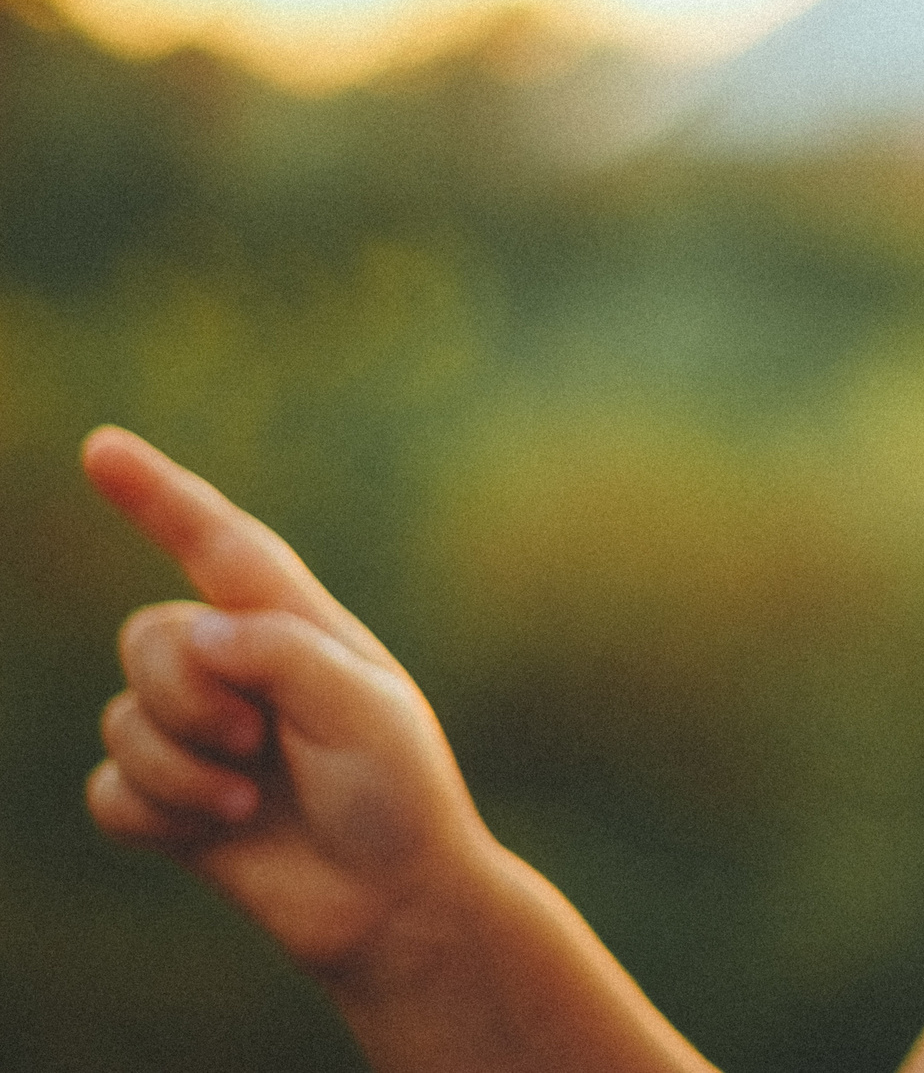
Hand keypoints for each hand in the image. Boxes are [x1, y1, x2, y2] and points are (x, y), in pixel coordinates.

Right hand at [84, 426, 495, 979]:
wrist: (392, 900)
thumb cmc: (397, 793)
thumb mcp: (362, 706)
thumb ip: (279, 651)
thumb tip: (193, 634)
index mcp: (293, 625)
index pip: (217, 543)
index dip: (158, 495)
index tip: (102, 447)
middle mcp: (237, 667)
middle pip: (147, 636)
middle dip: (188, 694)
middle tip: (258, 743)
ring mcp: (198, 734)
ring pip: (122, 719)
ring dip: (184, 770)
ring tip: (253, 800)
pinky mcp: (168, 802)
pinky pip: (109, 792)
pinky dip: (160, 818)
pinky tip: (219, 834)